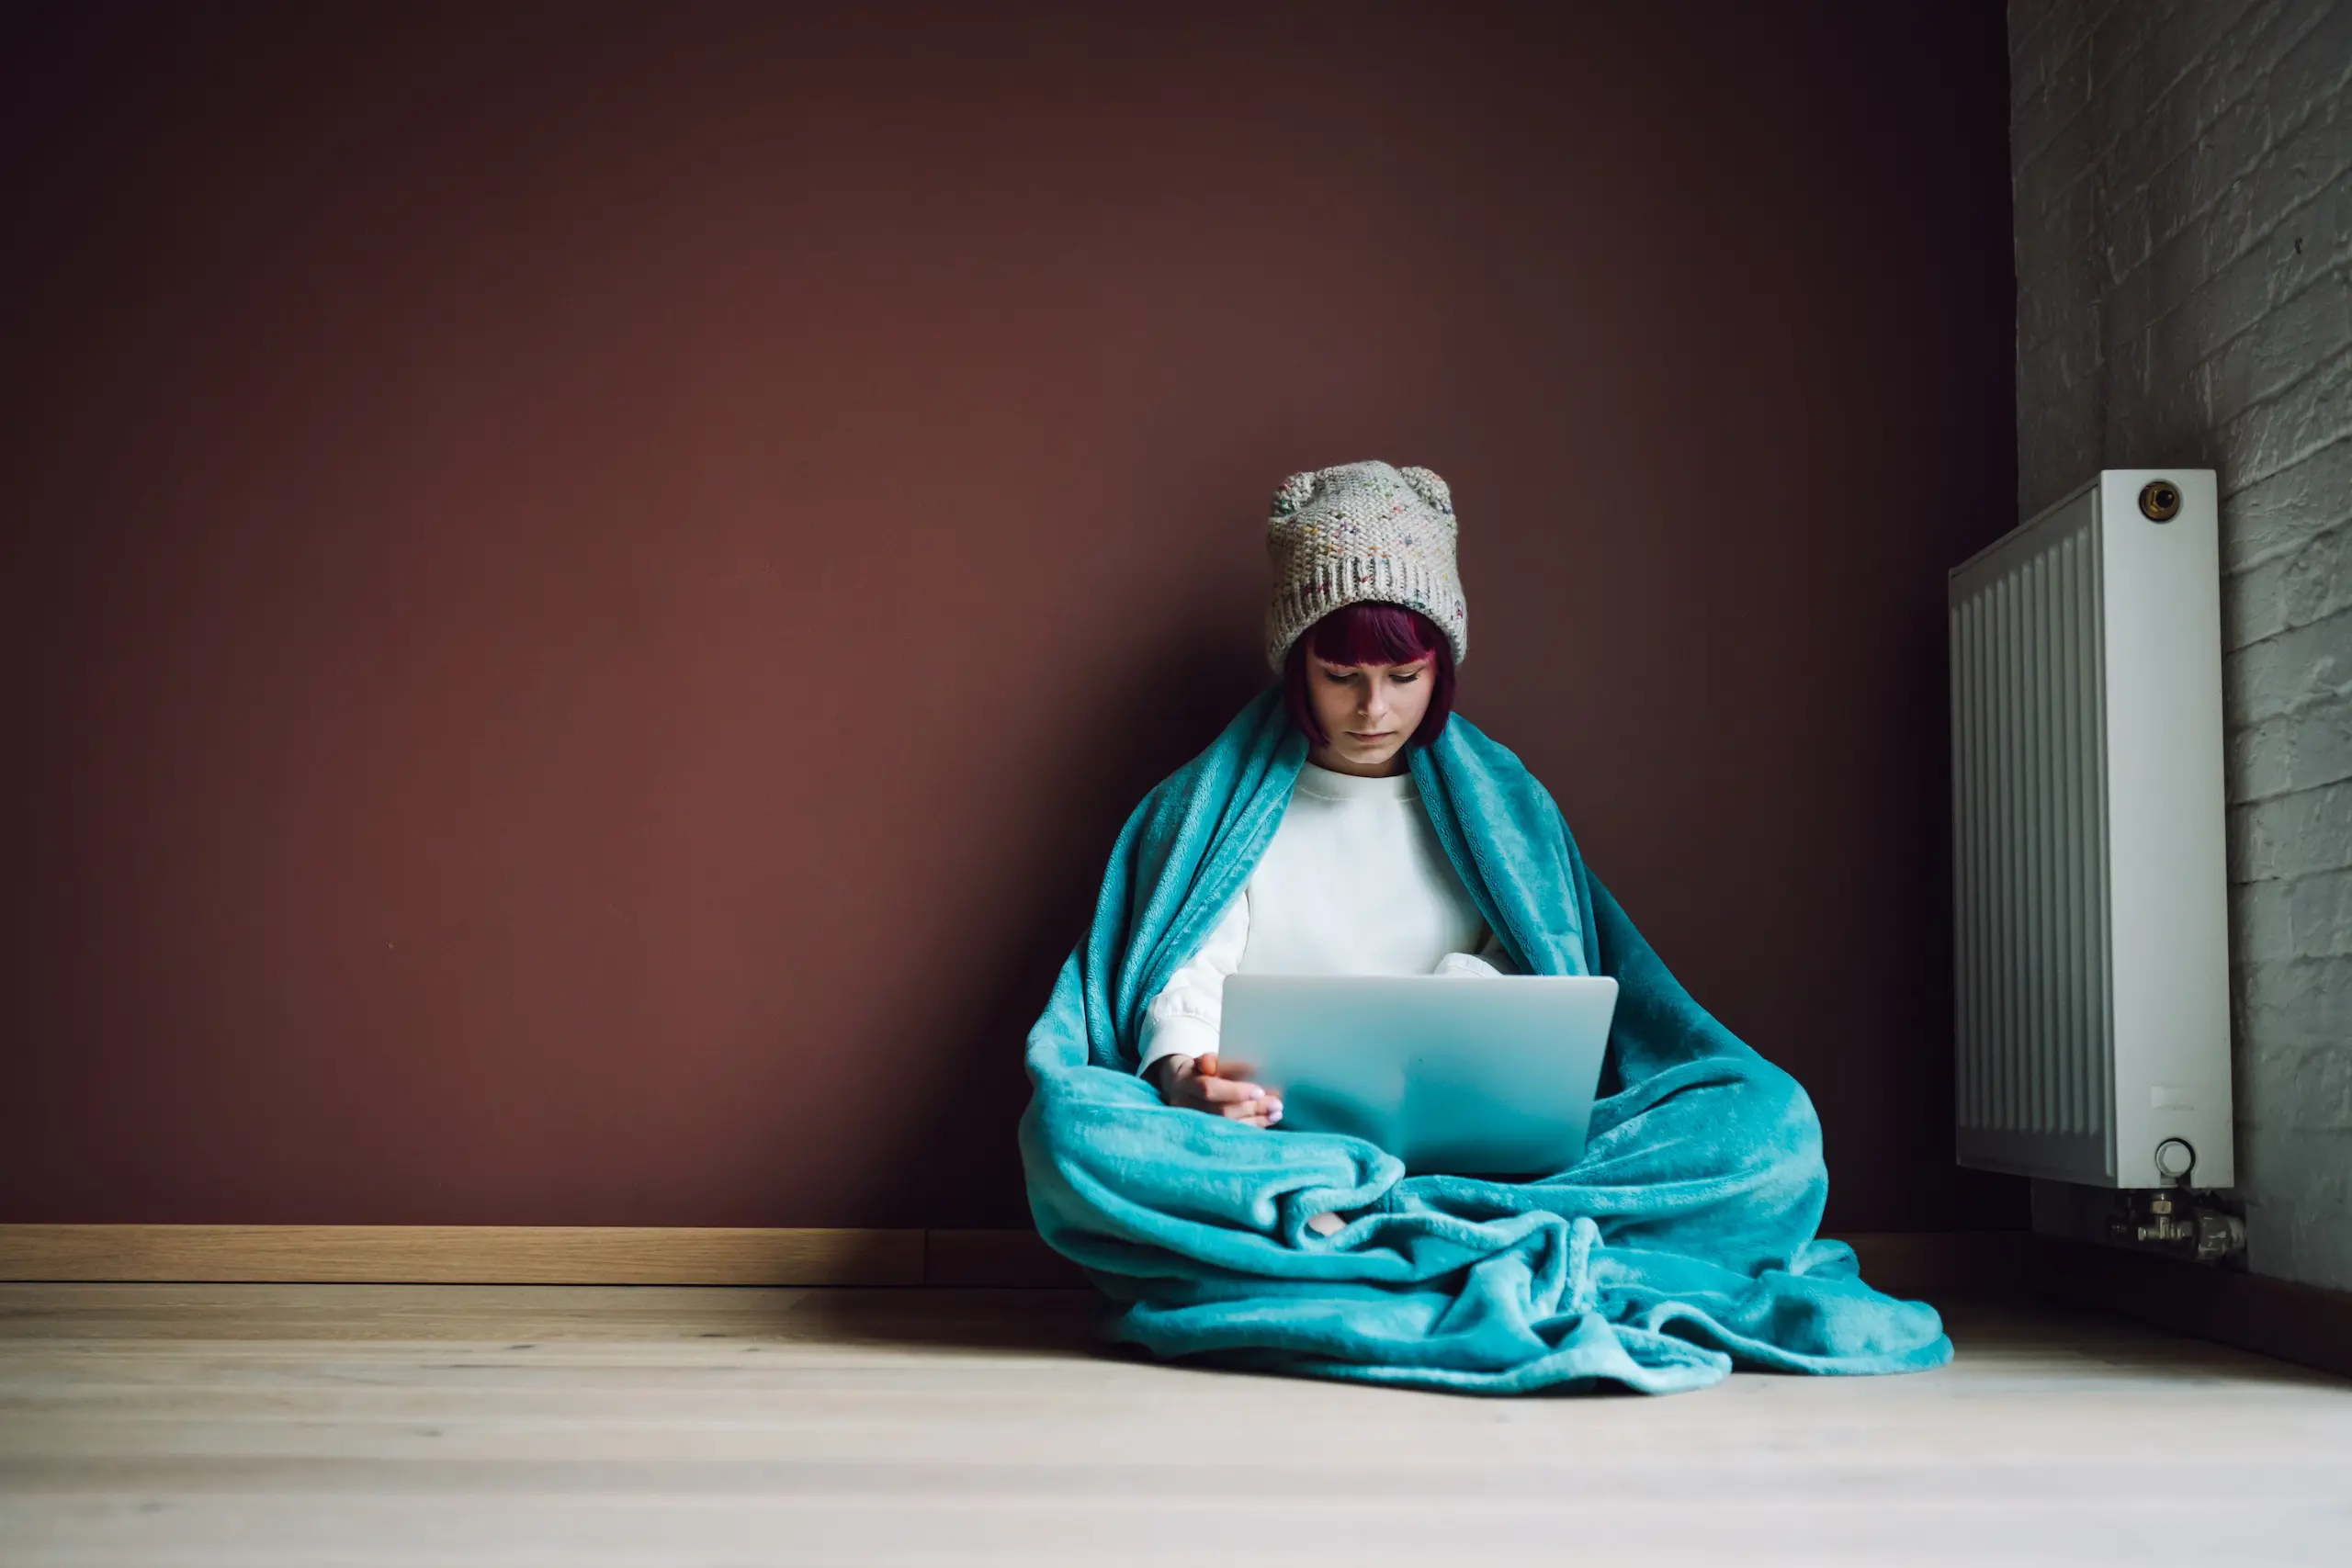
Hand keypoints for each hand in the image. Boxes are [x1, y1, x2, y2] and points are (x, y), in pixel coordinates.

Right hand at [1148, 1053, 1282, 1126]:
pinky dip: (1252, 1127)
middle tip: (1276, 1103)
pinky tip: (1267, 1121)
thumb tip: (1225, 1065)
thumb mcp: (1204, 1060)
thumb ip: (1214, 1061)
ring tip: (1276, 1112)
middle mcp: (1186, 1107)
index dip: (1234, 1092)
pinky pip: (1231, 1135)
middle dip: (1252, 1108)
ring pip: (1228, 1126)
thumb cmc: (1199, 1071)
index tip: (1259, 1091)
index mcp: (1185, 1083)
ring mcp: (1194, 1124)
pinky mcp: (1205, 1135)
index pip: (1209, 1089)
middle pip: (1221, 1111)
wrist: (1180, 1087)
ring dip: (1256, 1119)